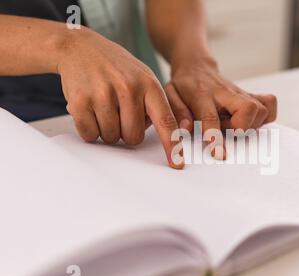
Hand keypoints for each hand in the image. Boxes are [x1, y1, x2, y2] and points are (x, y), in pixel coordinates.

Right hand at [57, 27, 182, 168]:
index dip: (172, 145)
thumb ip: (155, 105)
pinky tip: (90, 111)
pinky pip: (90, 134)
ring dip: (107, 130)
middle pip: (133, 137)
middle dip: (126, 132)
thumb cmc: (117, 68)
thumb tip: (168, 135)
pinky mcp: (80, 101)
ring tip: (103, 108)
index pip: (166, 121)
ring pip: (111, 137)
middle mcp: (128, 88)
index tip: (177, 163)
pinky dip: (89, 129)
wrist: (80, 48)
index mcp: (149, 85)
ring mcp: (103, 93)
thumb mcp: (143, 78)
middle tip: (119, 114)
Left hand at [164, 57, 276, 135]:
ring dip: (251, 124)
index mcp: (202, 95)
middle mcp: (225, 92)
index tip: (220, 155)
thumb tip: (186, 130)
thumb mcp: (170, 95)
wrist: (196, 67)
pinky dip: (265, 117)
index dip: (216, 137)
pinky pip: (270, 104)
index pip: (211, 117)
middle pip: (248, 108)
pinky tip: (249, 121)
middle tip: (228, 130)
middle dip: (242, 127)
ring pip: (262, 109)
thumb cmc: (183, 86)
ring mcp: (241, 93)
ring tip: (233, 124)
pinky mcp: (250, 95)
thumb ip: (177, 112)